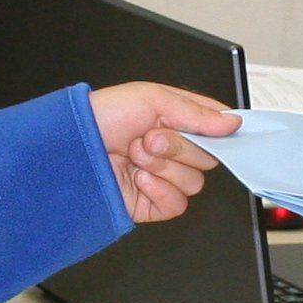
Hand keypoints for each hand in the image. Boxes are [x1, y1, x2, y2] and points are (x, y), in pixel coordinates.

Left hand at [86, 81, 237, 222]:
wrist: (70, 147)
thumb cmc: (102, 115)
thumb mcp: (152, 98)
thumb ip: (196, 111)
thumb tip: (232, 122)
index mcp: (175, 120)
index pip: (215, 128)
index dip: (218, 131)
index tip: (215, 129)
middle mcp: (171, 150)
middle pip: (208, 159)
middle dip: (178, 148)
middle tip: (148, 138)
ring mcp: (162, 177)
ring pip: (194, 183)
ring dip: (164, 169)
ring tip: (135, 157)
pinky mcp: (151, 203)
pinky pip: (177, 205)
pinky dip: (159, 191)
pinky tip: (138, 179)